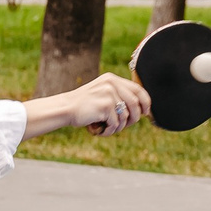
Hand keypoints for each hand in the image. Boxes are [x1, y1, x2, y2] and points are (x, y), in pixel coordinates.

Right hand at [24, 71, 152, 138]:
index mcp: (112, 79)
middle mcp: (112, 83)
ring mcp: (109, 94)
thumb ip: (119, 97)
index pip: (138, 89)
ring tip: (107, 128)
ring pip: (126, 116)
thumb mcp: (102, 95)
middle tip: (126, 125)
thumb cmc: (84, 106)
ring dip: (119, 127)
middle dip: (134, 118)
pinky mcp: (105, 105)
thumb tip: (142, 110)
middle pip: (136, 104)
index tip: (145, 113)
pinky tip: (99, 130)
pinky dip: (109, 131)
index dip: (146, 102)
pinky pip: (116, 123)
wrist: (65, 109)